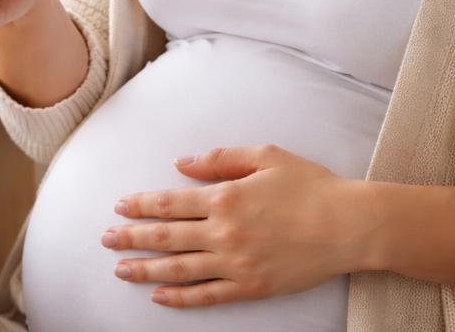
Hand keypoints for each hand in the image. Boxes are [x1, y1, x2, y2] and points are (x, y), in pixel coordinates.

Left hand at [103, 144, 371, 307]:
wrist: (349, 226)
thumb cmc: (310, 185)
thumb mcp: (265, 156)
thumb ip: (220, 159)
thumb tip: (182, 164)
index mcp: (226, 197)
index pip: (170, 203)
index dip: (142, 206)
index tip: (120, 207)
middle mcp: (224, 233)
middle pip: (166, 238)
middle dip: (132, 237)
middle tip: (105, 238)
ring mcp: (236, 264)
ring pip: (179, 270)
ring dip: (145, 270)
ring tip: (120, 270)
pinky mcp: (251, 286)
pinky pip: (207, 296)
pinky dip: (180, 297)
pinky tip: (160, 296)